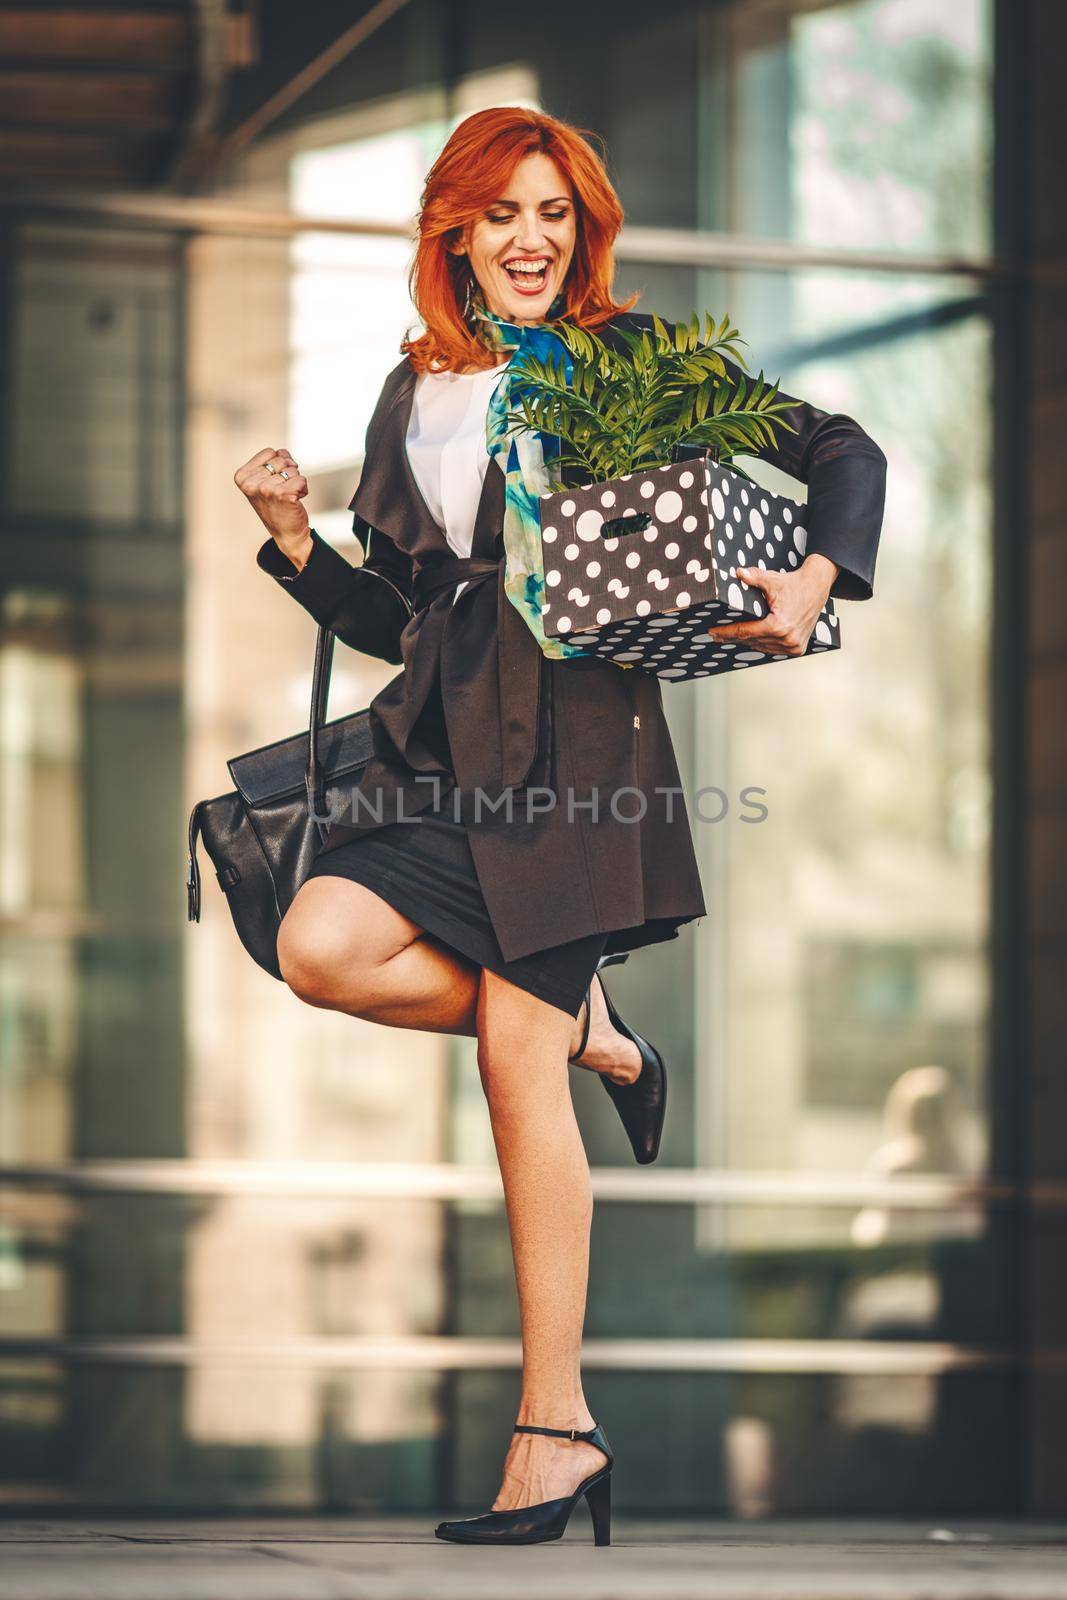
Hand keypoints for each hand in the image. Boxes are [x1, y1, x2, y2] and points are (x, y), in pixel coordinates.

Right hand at [233, 446, 311, 564]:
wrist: (287, 534)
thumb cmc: (277, 504)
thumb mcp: (265, 480)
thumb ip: (272, 461)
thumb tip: (287, 456)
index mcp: (242, 476)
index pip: (270, 451)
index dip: (278, 464)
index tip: (274, 481)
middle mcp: (251, 483)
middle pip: (282, 458)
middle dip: (288, 472)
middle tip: (282, 491)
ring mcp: (266, 489)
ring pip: (292, 469)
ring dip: (295, 482)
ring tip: (287, 497)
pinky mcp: (282, 495)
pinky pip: (301, 479)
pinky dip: (303, 489)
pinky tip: (295, 501)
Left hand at [703, 553, 838, 655]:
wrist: (817, 587)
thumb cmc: (794, 583)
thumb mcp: (772, 579)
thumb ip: (754, 577)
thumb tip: (737, 573)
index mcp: (779, 626)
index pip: (745, 631)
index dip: (727, 631)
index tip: (712, 632)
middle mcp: (787, 639)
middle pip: (752, 641)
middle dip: (733, 638)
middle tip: (717, 635)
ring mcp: (794, 646)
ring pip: (762, 647)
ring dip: (747, 643)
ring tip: (730, 638)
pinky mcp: (798, 648)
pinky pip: (773, 649)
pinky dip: (762, 645)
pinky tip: (750, 641)